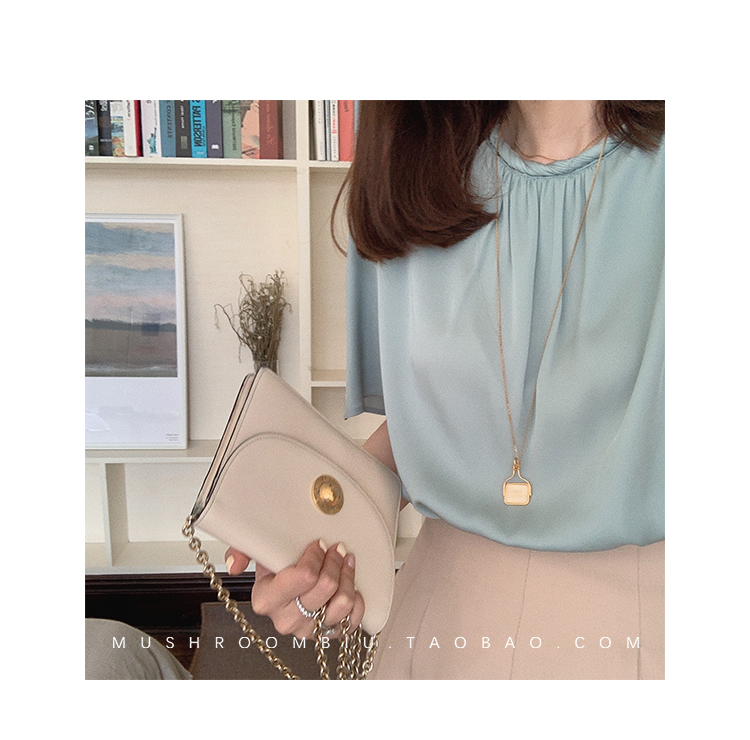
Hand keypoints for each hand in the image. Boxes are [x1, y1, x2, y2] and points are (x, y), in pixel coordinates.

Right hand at [224, 540, 364, 639]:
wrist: (287, 590)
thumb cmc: (276, 571)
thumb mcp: (258, 555)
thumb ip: (241, 551)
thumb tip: (234, 565)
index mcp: (267, 600)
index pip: (303, 577)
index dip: (316, 556)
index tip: (319, 544)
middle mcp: (287, 620)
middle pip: (324, 587)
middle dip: (334, 561)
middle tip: (336, 549)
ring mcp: (309, 630)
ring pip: (342, 602)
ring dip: (348, 577)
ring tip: (346, 563)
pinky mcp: (328, 635)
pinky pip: (352, 619)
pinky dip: (356, 600)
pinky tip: (350, 586)